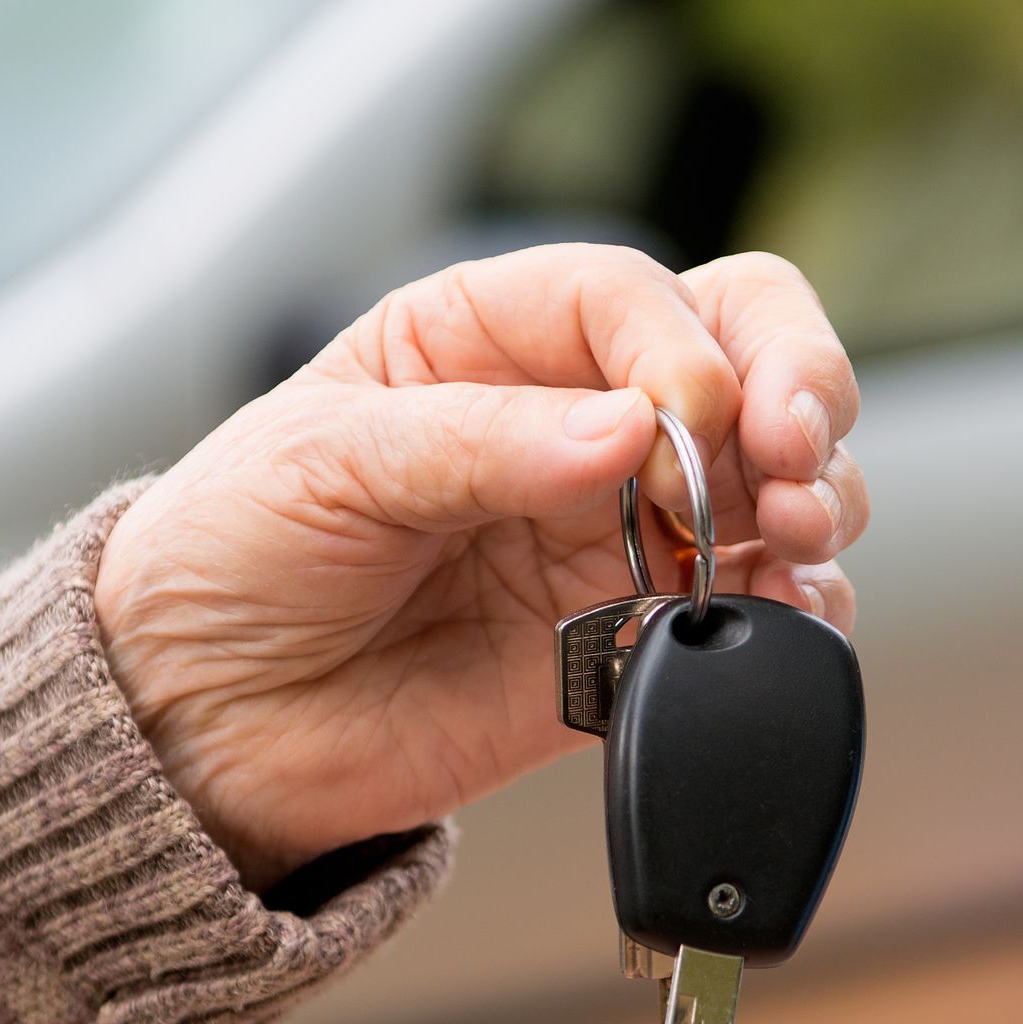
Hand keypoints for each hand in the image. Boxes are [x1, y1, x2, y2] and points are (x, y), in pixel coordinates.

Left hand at [94, 246, 864, 888]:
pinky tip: (798, 610)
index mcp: (487, 338)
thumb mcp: (325, 463)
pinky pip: (754, 611)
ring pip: (777, 482)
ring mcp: (613, 532)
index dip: (682, 348)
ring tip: (796, 534)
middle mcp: (571, 421)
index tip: (680, 424)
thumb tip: (631, 431)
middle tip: (793, 460)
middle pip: (745, 359)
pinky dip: (802, 607)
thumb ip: (481, 443)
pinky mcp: (631, 642)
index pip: (634, 296)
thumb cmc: (231, 558)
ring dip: (819, 496)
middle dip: (801, 393)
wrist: (203, 727)